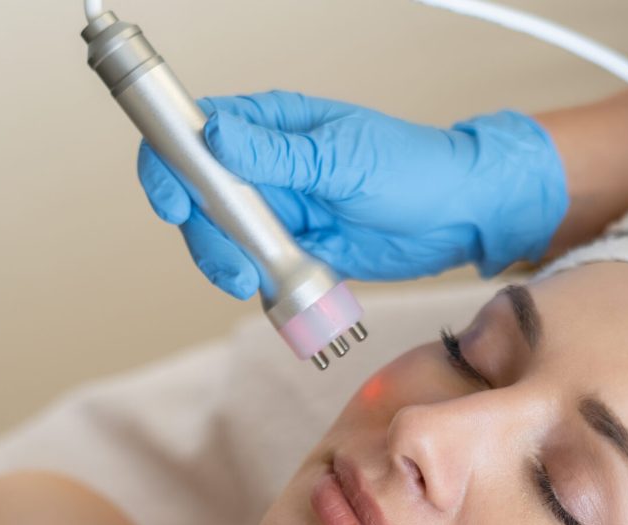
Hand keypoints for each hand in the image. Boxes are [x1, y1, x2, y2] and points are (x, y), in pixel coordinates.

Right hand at [136, 89, 568, 297]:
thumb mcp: (344, 160)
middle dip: (205, 236)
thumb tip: (216, 137)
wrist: (458, 217)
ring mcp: (281, 211)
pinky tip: (278, 294)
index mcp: (272, 127)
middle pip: (200, 199)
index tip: (173, 205)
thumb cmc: (414, 169)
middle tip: (234, 268)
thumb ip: (278, 156)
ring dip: (229, 265)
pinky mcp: (298, 250)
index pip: (196, 135)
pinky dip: (260, 286)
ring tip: (257, 283)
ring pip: (225, 240)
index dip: (170, 166)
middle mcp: (267, 168)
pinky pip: (259, 269)